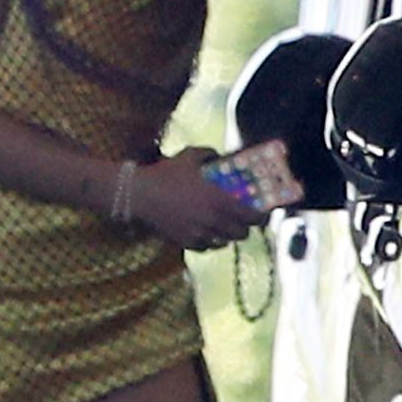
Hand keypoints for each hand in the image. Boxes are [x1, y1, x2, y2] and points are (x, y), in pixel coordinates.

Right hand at [130, 147, 255, 250]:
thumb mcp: (189, 157)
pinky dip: (210, 242)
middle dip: (244, 227)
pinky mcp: (186, 243)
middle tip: (242, 220)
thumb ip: (208, 154)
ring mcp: (200, 234)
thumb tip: (216, 155)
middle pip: (241, 233)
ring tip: (223, 227)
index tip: (263, 214)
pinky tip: (207, 233)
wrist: (139, 195)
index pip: (251, 216)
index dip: (261, 217)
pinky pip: (207, 248)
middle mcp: (214, 221)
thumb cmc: (165, 174)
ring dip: (227, 235)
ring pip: (224, 242)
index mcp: (219, 200)